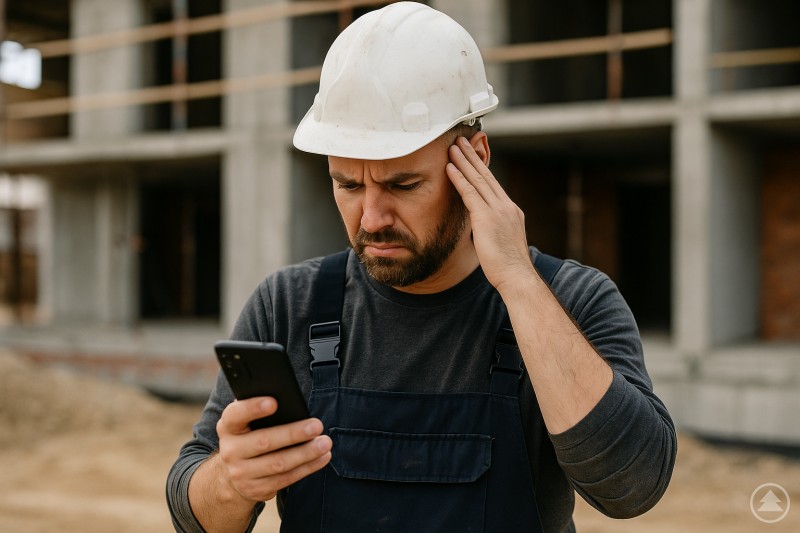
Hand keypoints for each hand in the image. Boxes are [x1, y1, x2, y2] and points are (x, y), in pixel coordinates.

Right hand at [215, 397, 331, 502]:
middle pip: (264, 442)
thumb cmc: (249, 437)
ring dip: (306, 453)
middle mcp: (231, 451)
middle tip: (316, 425)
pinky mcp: (257, 489)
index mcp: (228, 427)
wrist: (232, 475)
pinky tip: (322, 457)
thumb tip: (291, 402)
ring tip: (325, 443)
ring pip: (279, 464)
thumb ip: (260, 412)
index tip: (274, 402)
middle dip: (293, 434)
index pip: (236, 415)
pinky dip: (308, 467)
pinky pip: (286, 478)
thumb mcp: (245, 422)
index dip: (253, 408)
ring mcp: (242, 474)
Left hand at [446, 136, 534, 291]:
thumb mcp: (502, 242)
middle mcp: (506, 206)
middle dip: (472, 156)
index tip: (473, 154)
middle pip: (486, 175)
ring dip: (463, 161)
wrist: (517, 276)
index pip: (493, 183)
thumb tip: (483, 229)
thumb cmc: (508, 266)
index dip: (482, 167)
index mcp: (511, 211)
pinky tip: (449, 168)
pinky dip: (459, 179)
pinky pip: (470, 193)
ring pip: (477, 180)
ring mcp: (497, 211)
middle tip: (461, 140)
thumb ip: (493, 229)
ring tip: (452, 147)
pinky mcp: (486, 218)